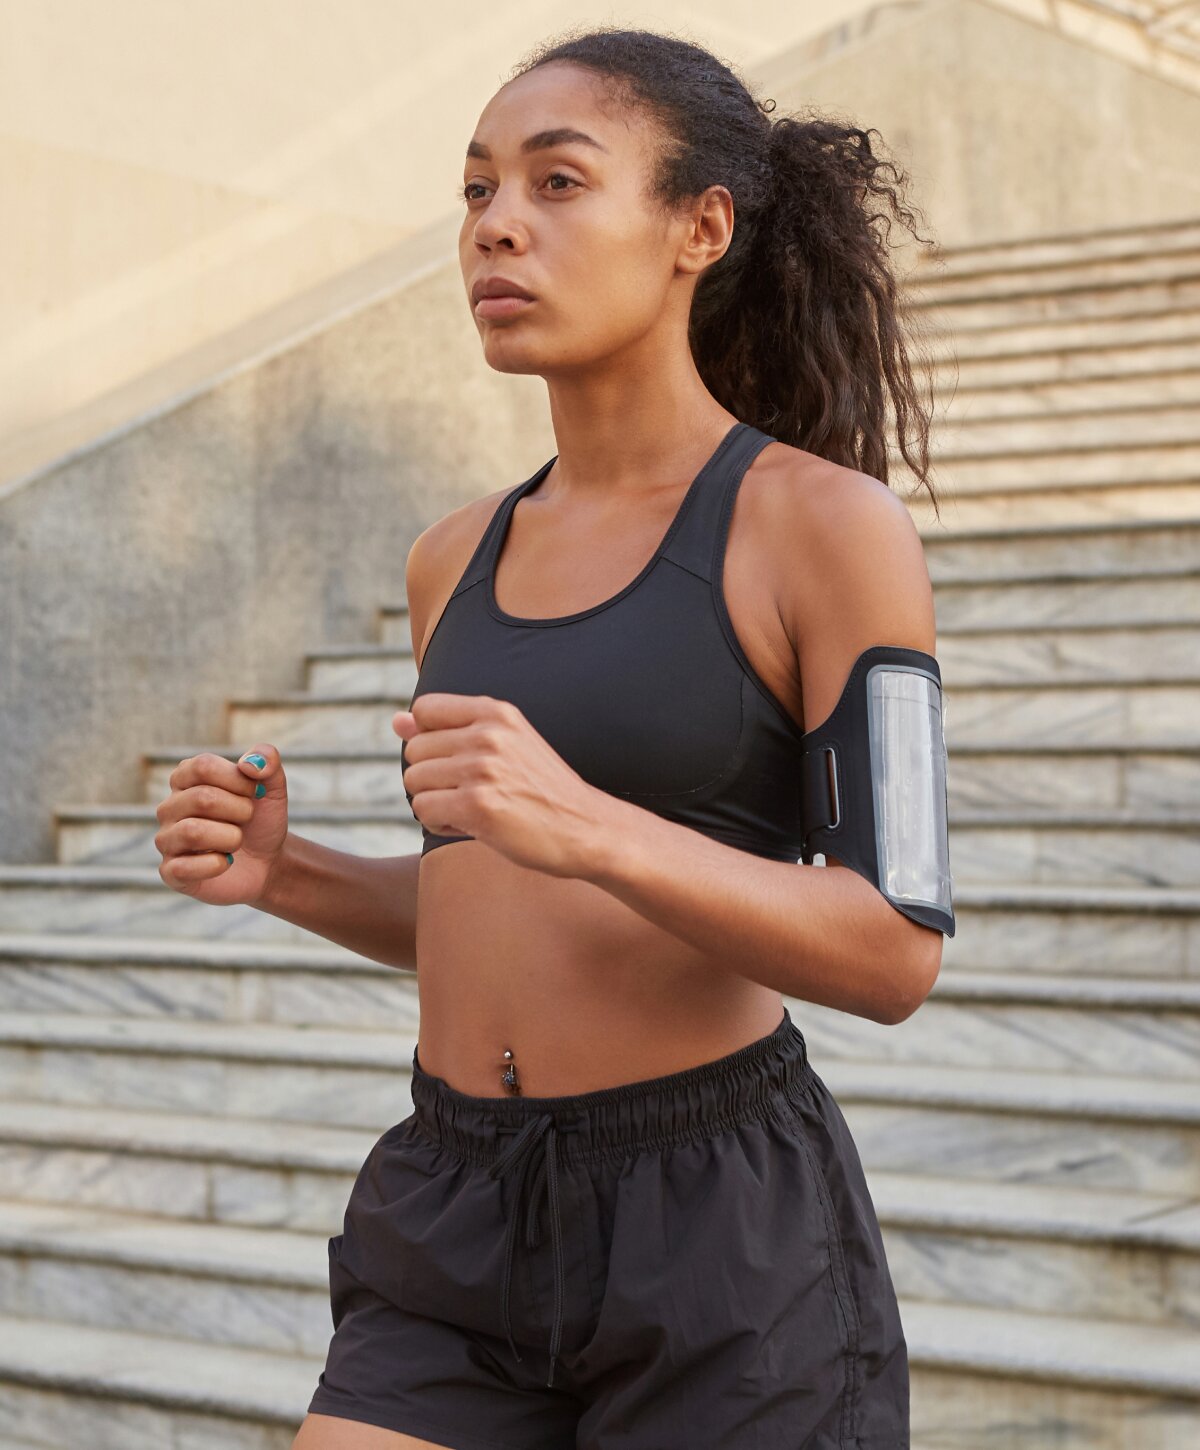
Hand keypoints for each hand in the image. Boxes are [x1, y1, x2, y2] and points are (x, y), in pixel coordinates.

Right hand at [154, 746, 289, 905]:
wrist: (267, 862)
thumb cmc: (261, 820)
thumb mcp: (272, 786)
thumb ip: (267, 759)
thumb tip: (249, 764)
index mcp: (186, 778)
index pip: (203, 766)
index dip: (238, 780)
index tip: (255, 792)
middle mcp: (169, 807)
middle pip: (202, 798)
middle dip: (240, 810)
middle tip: (248, 819)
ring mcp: (166, 840)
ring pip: (192, 831)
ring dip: (231, 837)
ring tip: (237, 841)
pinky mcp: (170, 872)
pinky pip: (184, 867)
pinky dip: (218, 864)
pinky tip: (226, 862)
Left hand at [393, 693, 604, 876]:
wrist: (586, 828)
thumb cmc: (541, 789)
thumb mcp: (502, 746)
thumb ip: (447, 729)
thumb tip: (395, 720)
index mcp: (496, 712)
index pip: (424, 708)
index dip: (429, 739)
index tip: (456, 761)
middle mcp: (488, 734)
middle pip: (414, 750)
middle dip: (432, 777)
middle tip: (470, 792)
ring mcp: (482, 769)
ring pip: (414, 781)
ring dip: (435, 801)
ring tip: (472, 808)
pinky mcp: (478, 806)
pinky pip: (424, 809)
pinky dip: (440, 823)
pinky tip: (471, 825)